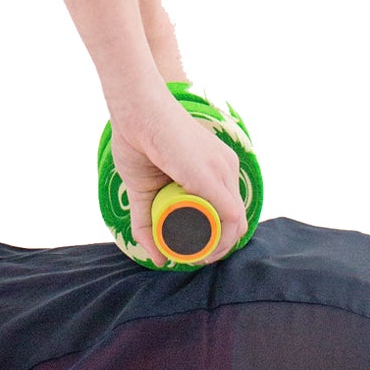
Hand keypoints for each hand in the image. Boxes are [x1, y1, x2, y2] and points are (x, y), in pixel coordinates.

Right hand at [107, 89, 245, 264]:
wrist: (133, 110)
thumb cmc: (136, 141)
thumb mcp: (143, 192)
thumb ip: (147, 223)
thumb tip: (157, 259)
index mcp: (215, 167)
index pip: (229, 211)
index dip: (217, 237)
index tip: (195, 250)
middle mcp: (225, 168)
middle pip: (236, 220)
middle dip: (219, 246)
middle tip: (195, 257)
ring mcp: (222, 170)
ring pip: (235, 222)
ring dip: (219, 247)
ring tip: (196, 256)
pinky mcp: (212, 175)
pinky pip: (229, 216)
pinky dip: (219, 238)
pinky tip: (203, 249)